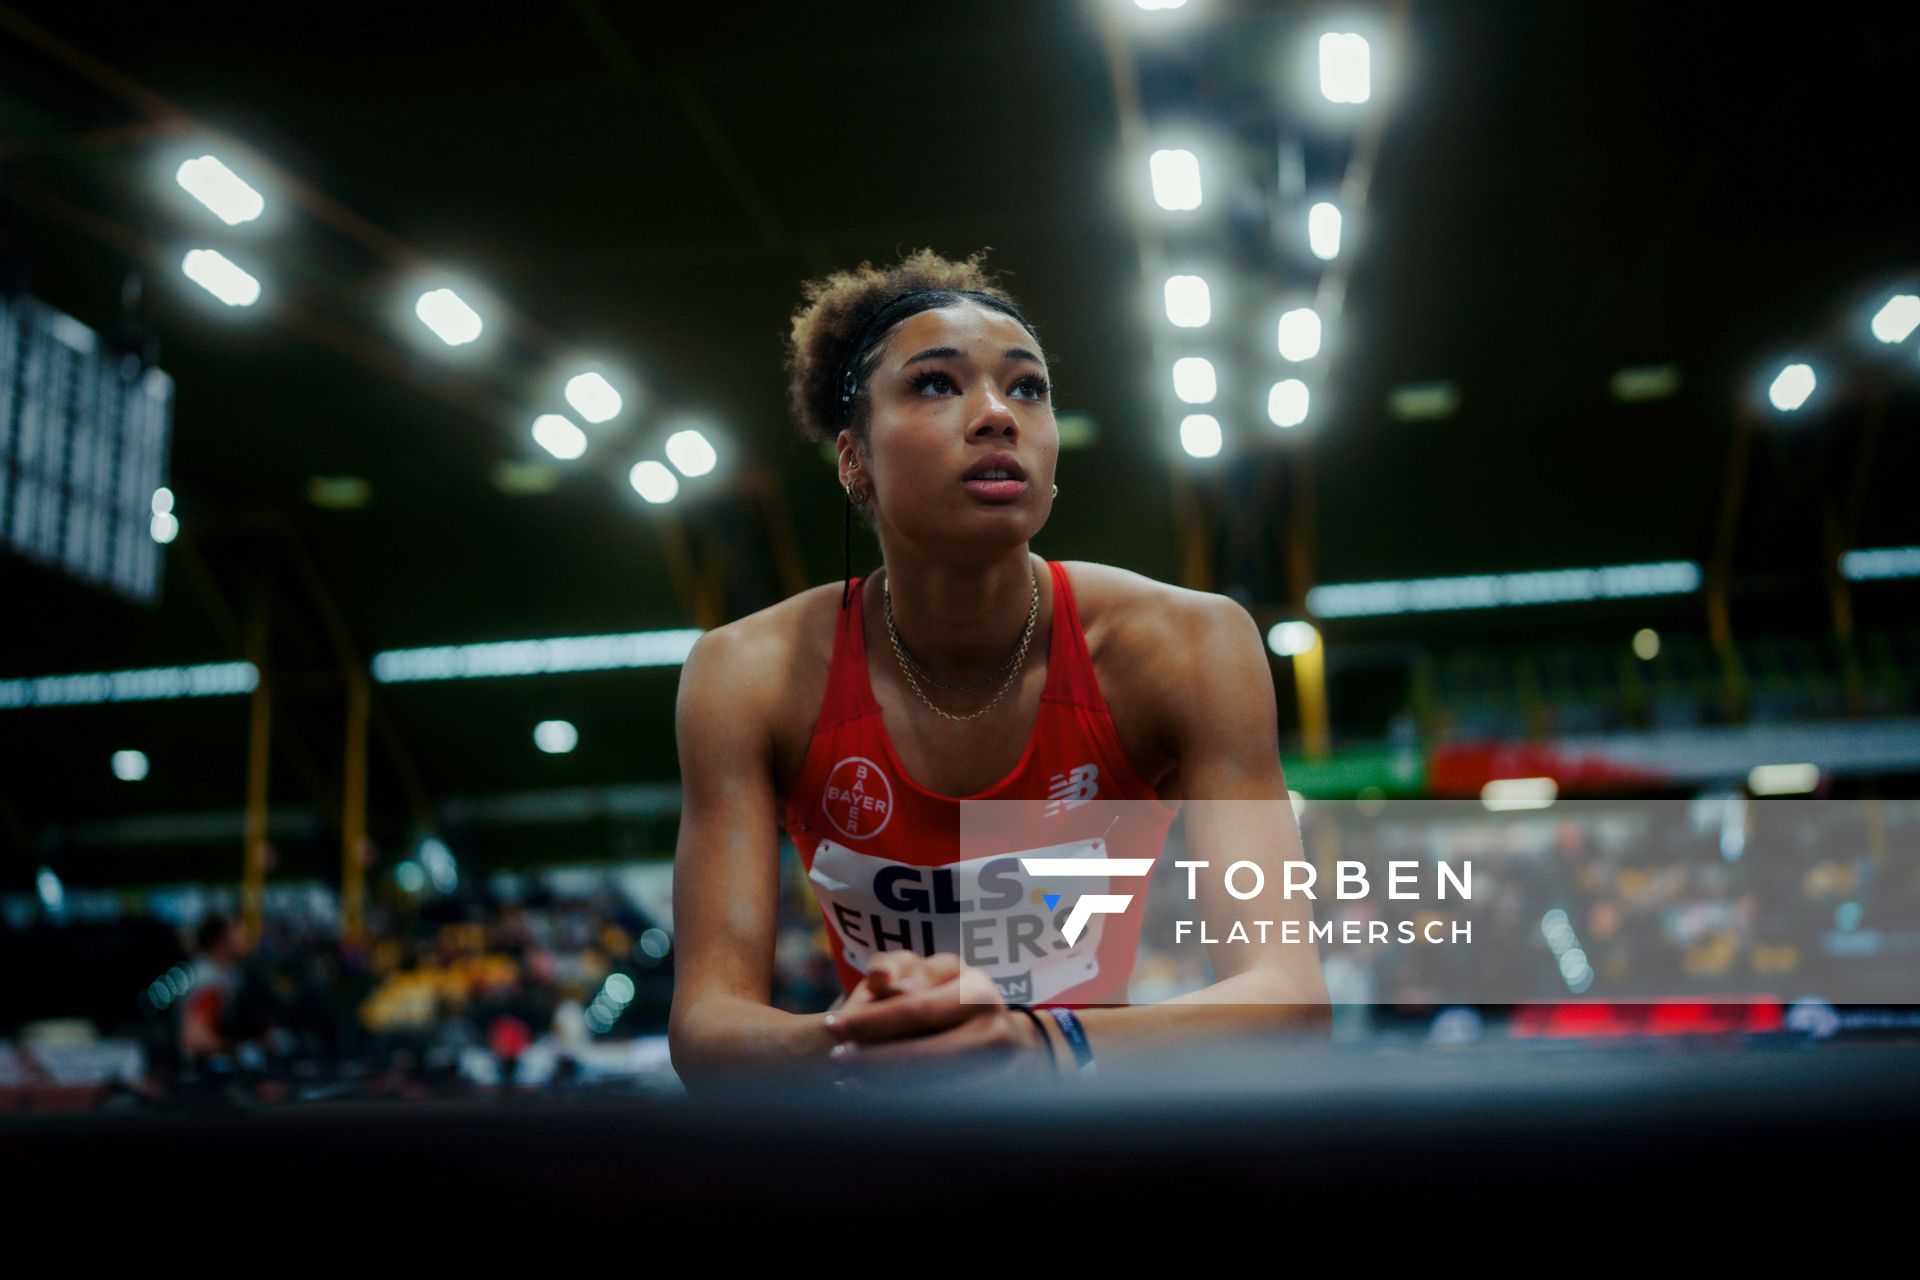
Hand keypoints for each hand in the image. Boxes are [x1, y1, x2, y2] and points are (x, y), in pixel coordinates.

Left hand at [823, 952, 1055, 1085]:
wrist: (1007, 1040)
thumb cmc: (952, 996)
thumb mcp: (930, 972)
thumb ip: (897, 966)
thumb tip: (878, 979)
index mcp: (976, 992)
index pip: (914, 1009)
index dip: (869, 1021)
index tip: (831, 1027)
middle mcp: (993, 1031)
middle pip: (922, 1055)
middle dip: (872, 1060)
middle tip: (836, 1059)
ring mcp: (997, 1071)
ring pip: (929, 1087)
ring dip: (882, 1086)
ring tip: (848, 1080)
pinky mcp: (991, 1100)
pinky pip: (939, 1106)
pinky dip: (904, 1103)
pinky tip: (877, 1096)